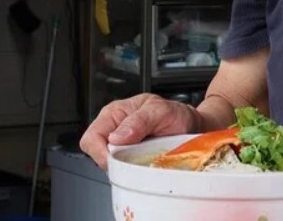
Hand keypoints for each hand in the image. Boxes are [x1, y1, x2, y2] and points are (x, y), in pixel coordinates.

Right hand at [79, 93, 201, 169]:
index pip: (91, 138)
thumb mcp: (160, 110)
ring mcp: (121, 148)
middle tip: (135, 160)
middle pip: (96, 155)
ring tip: (144, 159)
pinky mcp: (130, 161)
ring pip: (110, 166)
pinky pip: (124, 172)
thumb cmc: (175, 114)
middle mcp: (114, 131)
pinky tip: (146, 165)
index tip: (116, 160)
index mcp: (114, 114)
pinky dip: (134, 173)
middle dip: (114, 161)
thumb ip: (139, 120)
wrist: (191, 126)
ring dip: (126, 167)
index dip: (99, 152)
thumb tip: (117, 137)